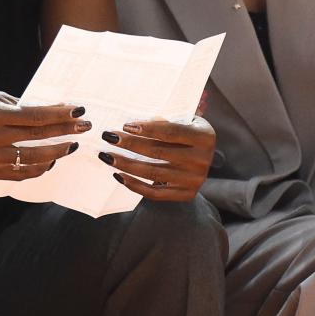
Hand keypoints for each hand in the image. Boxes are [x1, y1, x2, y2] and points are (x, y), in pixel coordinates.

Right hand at [0, 91, 90, 180]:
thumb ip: (19, 106)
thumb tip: (51, 111)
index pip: (34, 116)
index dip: (58, 114)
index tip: (78, 111)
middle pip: (36, 136)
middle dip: (64, 132)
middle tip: (84, 127)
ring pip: (31, 160)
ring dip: (55, 153)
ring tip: (70, 146)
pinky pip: (18, 174)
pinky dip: (38, 169)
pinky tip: (50, 161)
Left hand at [98, 116, 215, 201]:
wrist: (206, 157)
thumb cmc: (190, 133)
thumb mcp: (186, 121)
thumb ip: (165, 122)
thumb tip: (134, 128)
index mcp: (204, 137)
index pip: (170, 132)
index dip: (147, 128)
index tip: (125, 126)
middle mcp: (201, 160)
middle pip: (158, 152)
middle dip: (130, 144)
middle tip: (109, 137)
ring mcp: (194, 180)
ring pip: (153, 173)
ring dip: (126, 164)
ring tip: (108, 156)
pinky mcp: (186, 194)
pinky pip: (155, 193)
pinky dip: (135, 185)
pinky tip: (119, 175)